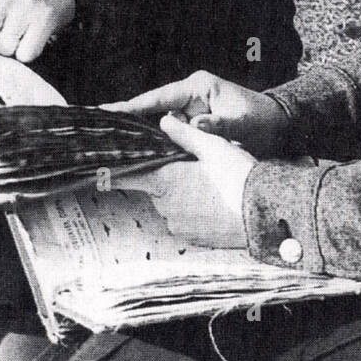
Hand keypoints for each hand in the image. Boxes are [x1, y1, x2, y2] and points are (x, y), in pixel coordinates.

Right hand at [104, 69, 290, 158]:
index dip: (132, 107)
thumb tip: (196, 125)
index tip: (107, 111)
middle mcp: (190, 94)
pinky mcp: (194, 122)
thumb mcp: (243, 125)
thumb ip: (220, 127)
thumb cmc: (262, 121)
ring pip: (158, 122)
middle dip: (127, 118)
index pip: (158, 98)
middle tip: (95, 126)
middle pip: (151, 108)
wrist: (280, 125)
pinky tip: (137, 150)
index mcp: (198, 87)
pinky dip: (156, 140)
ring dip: (139, 132)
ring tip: (109, 141)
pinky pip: (171, 131)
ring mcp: (191, 108)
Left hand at [117, 114, 253, 247]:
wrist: (265, 215)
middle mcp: (167, 207)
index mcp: (166, 181)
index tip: (95, 173)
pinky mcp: (195, 240)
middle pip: (157, 188)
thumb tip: (164, 121)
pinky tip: (219, 202)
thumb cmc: (238, 176)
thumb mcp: (213, 145)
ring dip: (186, 196)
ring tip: (215, 186)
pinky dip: (198, 212)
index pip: (127, 176)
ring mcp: (180, 226)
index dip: (112, 173)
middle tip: (197, 168)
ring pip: (174, 204)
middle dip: (171, 178)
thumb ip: (185, 133)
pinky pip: (188, 221)